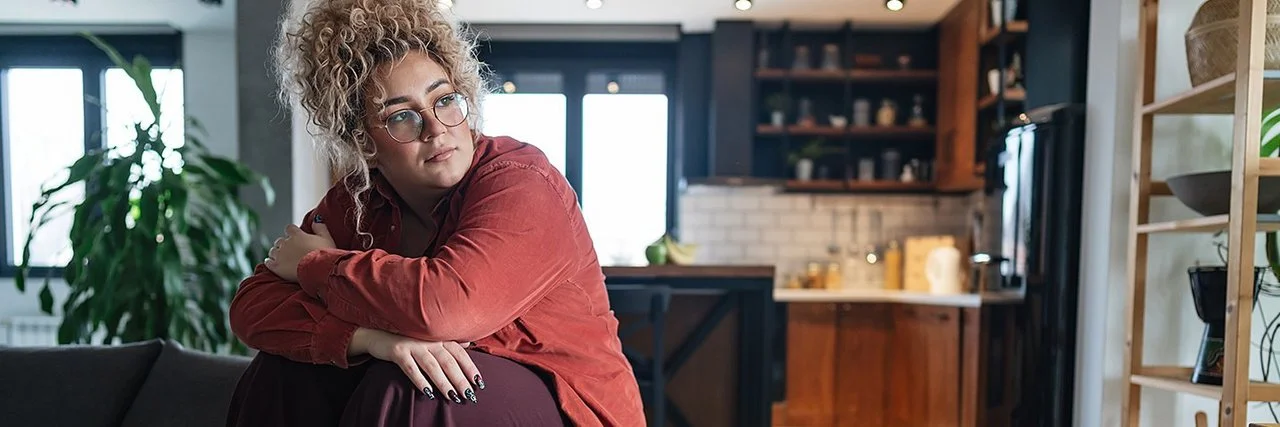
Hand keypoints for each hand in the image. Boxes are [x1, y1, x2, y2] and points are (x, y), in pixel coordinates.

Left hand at [265, 221, 335, 281]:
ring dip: (277, 253)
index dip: (292, 232)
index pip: (289, 228)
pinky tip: (272, 263)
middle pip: (280, 240)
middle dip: (284, 244)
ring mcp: (280, 255)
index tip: (296, 236)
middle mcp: (286, 243)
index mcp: (296, 235)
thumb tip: (316, 219)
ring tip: (282, 258)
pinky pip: (268, 262)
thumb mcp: (326, 238)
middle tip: (291, 250)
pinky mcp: (276, 267)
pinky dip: (269, 262)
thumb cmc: (325, 254)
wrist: (319, 270)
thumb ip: (320, 227)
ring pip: (273, 250)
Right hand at [353, 328, 482, 403]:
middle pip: (448, 362)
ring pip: (432, 366)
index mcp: (439, 337)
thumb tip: (469, 343)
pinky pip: (411, 368)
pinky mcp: (398, 351)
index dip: (470, 368)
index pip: (459, 353)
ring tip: (452, 396)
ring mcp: (413, 345)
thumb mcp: (430, 337)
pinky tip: (428, 392)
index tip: (479, 383)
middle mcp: (429, 340)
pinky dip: (420, 380)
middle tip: (468, 395)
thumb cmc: (409, 338)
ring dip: (443, 382)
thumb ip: (449, 341)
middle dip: (460, 379)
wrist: (379, 332)